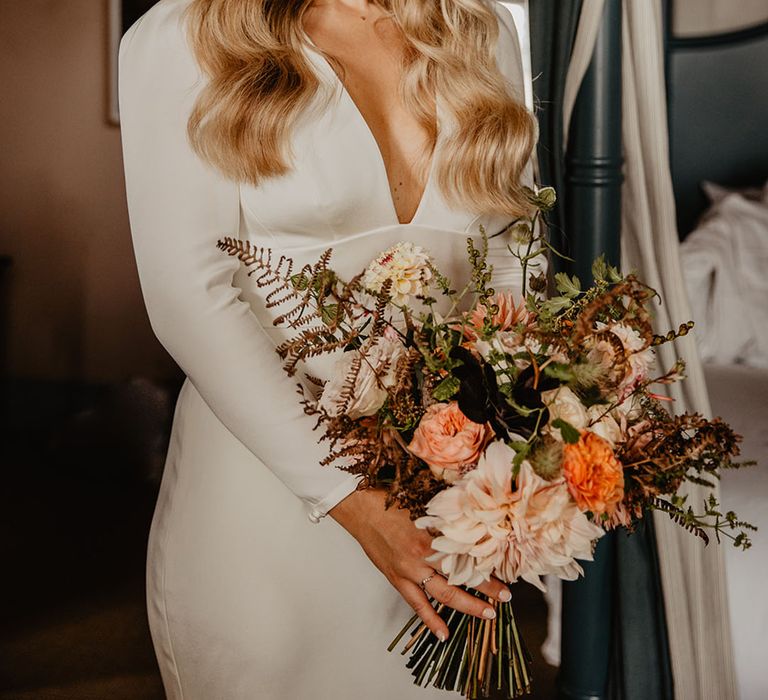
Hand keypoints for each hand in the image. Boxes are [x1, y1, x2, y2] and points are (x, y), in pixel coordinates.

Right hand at [329, 488, 510, 640]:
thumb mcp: (424, 504)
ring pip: (443, 594)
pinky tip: (443, 634)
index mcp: (431, 533)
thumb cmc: (391, 501)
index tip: (505, 569)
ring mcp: (409, 570)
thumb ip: (446, 516)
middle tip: (505, 597)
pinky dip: (430, 620)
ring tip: (487, 615)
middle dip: (485, 588)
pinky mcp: (397, 579)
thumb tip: (471, 517)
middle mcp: (422, 555)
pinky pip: (416, 604)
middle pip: (461, 576)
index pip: (467, 553)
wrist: (362, 509)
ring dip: (467, 606)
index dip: (486, 563)